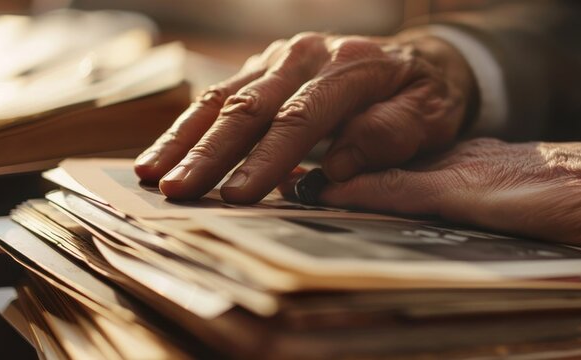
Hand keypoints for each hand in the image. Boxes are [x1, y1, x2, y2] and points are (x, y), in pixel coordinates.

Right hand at [134, 30, 475, 202]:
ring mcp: (280, 58)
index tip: (239, 196)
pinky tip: (164, 152)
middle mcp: (306, 55)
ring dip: (186, 139)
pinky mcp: (264, 68)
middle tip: (177, 191)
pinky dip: (190, 126)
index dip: (267, 159)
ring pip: (222, 97)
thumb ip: (387, 136)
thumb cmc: (424, 96)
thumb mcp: (427, 116)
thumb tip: (335, 168)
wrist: (419, 60)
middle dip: (210, 153)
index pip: (300, 117)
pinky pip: (219, 94)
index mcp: (349, 67)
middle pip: (249, 106)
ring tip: (153, 174)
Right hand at [317, 135, 580, 257]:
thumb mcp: (471, 188)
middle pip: (407, 208)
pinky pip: (468, 245)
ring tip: (366, 268)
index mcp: (454, 164)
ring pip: (436, 229)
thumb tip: (340, 187)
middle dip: (368, 227)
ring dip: (403, 246)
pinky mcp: (521, 233)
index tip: (311, 217)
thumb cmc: (561, 188)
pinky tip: (431, 271)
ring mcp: (497, 207)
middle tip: (330, 253)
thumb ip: (408, 189)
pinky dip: (440, 256)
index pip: (385, 182)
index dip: (348, 197)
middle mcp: (471, 183)